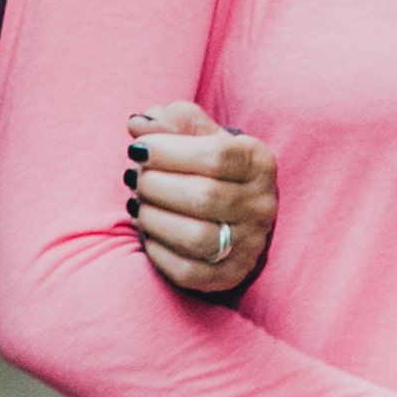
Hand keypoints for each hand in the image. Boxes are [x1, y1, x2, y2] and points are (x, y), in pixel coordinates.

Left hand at [124, 102, 274, 294]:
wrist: (228, 207)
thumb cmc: (204, 162)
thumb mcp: (196, 132)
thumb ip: (170, 121)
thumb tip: (138, 126)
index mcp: (258, 162)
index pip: (216, 156)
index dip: (168, 151)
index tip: (137, 148)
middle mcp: (262, 205)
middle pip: (204, 196)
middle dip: (155, 185)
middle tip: (133, 178)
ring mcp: (250, 244)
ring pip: (196, 237)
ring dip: (153, 218)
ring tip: (137, 203)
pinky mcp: (229, 275)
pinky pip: (188, 271)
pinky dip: (157, 251)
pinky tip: (147, 232)